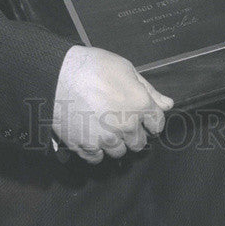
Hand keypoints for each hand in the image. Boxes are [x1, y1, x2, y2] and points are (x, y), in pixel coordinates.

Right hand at [52, 46, 172, 163]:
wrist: (57, 76)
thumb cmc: (93, 67)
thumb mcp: (126, 69)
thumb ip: (149, 90)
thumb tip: (167, 104)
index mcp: (140, 105)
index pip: (157, 124)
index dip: (152, 121)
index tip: (145, 120)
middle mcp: (127, 126)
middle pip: (139, 142)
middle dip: (134, 133)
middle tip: (121, 121)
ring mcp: (106, 139)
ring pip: (119, 152)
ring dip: (115, 143)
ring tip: (104, 127)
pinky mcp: (86, 147)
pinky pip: (98, 158)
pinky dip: (96, 150)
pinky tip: (91, 135)